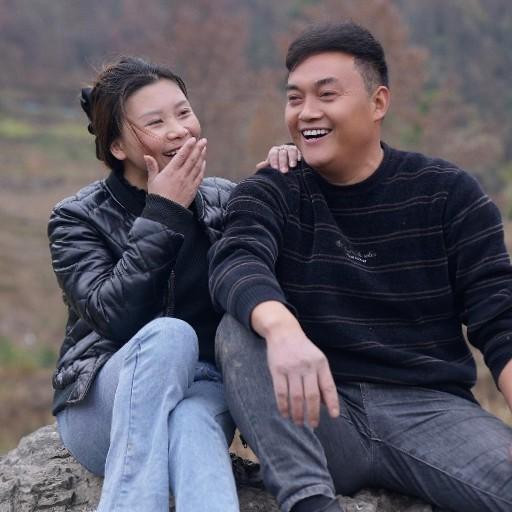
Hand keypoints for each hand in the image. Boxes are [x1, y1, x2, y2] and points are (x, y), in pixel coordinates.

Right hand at [144, 137, 205, 207]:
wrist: (166, 212)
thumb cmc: (157, 196)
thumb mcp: (152, 180)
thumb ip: (152, 167)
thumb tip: (146, 156)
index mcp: (171, 171)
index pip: (181, 155)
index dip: (188, 146)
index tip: (193, 139)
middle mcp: (181, 175)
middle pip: (192, 159)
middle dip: (198, 148)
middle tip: (203, 140)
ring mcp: (188, 182)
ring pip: (197, 166)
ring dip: (201, 156)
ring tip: (204, 148)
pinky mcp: (193, 189)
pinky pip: (199, 176)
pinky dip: (202, 168)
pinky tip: (204, 163)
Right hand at [252, 301, 338, 427]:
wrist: (283, 332)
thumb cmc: (303, 349)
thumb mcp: (317, 359)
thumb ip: (322, 379)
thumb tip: (327, 404)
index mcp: (320, 364)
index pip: (328, 386)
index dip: (332, 402)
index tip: (334, 416)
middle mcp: (307, 366)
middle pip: (311, 396)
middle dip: (313, 414)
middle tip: (313, 425)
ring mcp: (291, 368)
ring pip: (296, 397)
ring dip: (298, 413)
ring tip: (299, 422)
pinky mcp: (277, 370)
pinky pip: (281, 393)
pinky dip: (283, 406)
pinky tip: (285, 414)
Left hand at [256, 144, 301, 172]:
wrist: (289, 163)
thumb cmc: (278, 166)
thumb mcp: (273, 166)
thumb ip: (267, 166)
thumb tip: (258, 166)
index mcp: (275, 151)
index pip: (273, 154)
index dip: (274, 161)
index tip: (275, 168)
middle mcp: (283, 149)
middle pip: (282, 153)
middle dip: (283, 162)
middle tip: (284, 171)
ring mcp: (292, 149)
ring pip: (291, 151)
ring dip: (292, 158)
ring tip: (292, 166)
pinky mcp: (300, 151)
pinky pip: (300, 151)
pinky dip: (299, 155)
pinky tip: (299, 160)